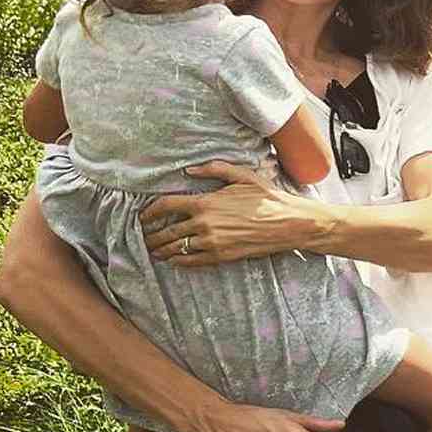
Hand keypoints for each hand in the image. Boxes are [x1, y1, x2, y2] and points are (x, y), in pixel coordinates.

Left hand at [143, 163, 321, 267]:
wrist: (289, 223)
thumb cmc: (268, 198)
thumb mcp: (242, 176)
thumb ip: (214, 169)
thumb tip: (189, 170)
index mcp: (205, 202)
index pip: (165, 206)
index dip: (149, 212)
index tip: (143, 216)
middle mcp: (203, 224)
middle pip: (166, 231)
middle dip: (151, 235)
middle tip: (144, 237)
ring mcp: (212, 242)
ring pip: (176, 248)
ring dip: (161, 250)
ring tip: (153, 251)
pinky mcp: (221, 256)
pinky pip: (192, 261)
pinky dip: (179, 261)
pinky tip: (173, 260)